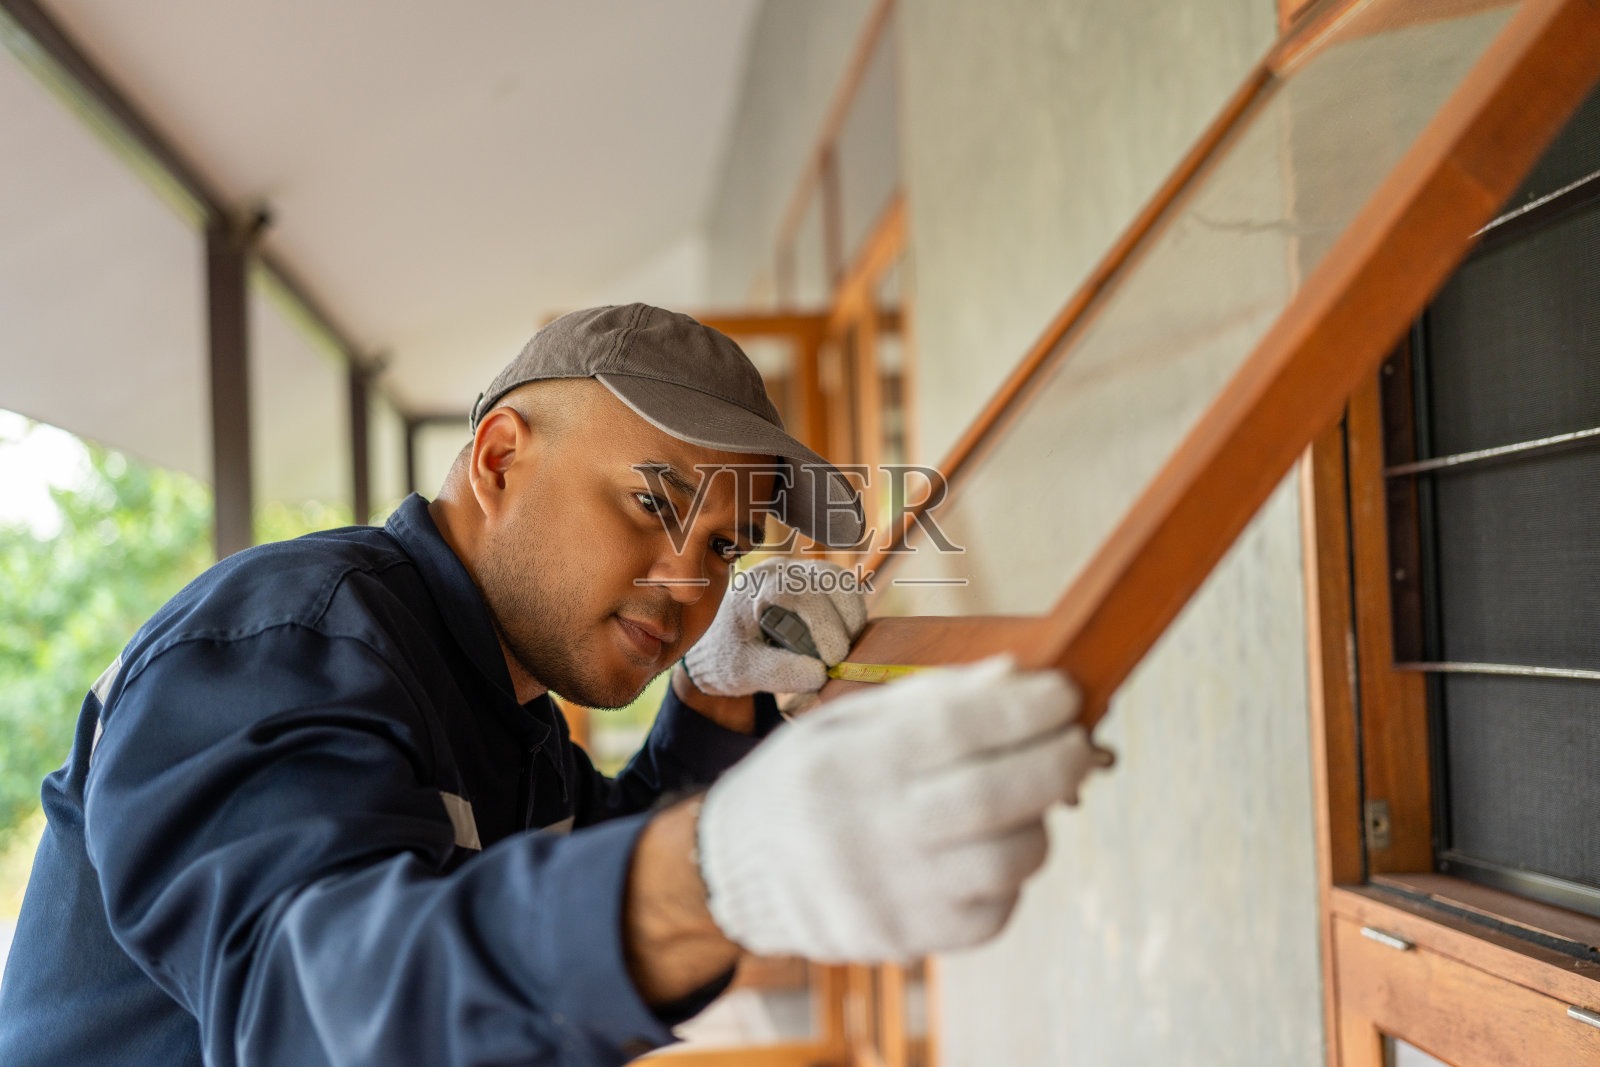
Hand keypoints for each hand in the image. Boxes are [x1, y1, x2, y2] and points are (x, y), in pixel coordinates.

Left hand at [683, 558, 866, 695]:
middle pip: (829, 581)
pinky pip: (844, 589)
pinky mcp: (814, 581)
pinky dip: (849, 615)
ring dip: (851, 616)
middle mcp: (781, 570)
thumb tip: (821, 674)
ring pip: (841, 582)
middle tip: (840, 659)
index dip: (823, 625)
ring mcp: (799, 571)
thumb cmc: (729, 656)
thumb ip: (778, 673)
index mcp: (758, 586)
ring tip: (841, 649)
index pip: (799, 593)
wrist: (722, 646)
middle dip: (843, 622)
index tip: (832, 660)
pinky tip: (839, 640)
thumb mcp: (743, 670)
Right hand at [694, 655, 1113, 961]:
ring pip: (1007, 860)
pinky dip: (1010, 875)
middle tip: (1080, 743)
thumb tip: (1015, 678)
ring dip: (1039, 820)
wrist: (736, 873)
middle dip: (1056, 762)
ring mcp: (886, 896)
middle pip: (993, 797)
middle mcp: (862, 832)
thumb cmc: (805, 779)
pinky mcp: (906, 942)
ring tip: (1028, 796)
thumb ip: (929, 700)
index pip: (954, 729)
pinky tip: (992, 846)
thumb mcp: (844, 720)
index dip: (1023, 709)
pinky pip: (993, 912)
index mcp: (844, 762)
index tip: (1063, 693)